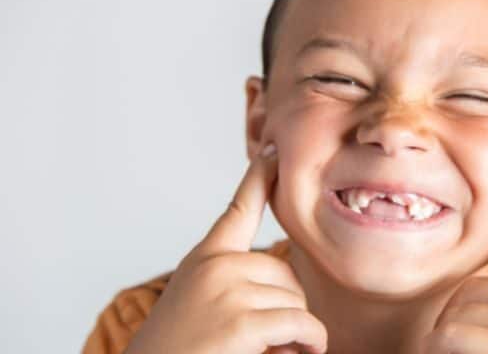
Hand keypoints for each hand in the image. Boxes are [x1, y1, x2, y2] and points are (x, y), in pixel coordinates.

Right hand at [124, 143, 327, 353]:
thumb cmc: (176, 351)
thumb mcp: (200, 304)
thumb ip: (236, 283)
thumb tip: (289, 289)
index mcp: (204, 259)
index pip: (238, 210)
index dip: (259, 180)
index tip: (272, 153)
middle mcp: (215, 265)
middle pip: (285, 273)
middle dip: (289, 307)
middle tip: (272, 338)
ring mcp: (227, 289)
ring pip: (296, 302)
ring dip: (296, 333)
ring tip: (266, 351)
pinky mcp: (240, 320)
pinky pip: (302, 324)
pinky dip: (311, 343)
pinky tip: (302, 353)